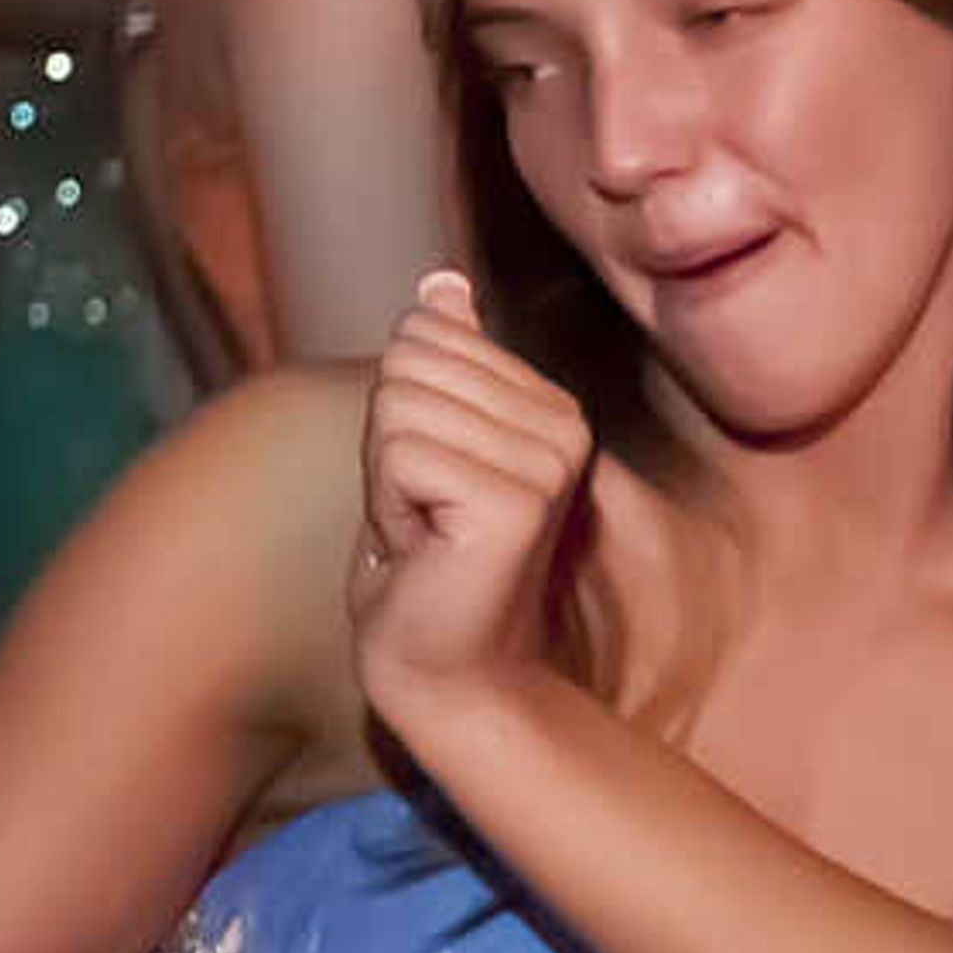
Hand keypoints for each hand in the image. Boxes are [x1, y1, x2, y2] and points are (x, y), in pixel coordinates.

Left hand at [352, 272, 595, 729]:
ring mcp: (548, 462)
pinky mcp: (518, 501)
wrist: (445, 670)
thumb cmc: (428, 564)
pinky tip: (427, 550)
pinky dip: (390, 507)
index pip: (428, 336)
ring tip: (427, 534)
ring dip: (386, 480)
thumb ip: (444, 361)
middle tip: (423, 515)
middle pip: (408, 363)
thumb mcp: (426, 442)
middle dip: (387, 443)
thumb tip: (442, 282)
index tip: (429, 485)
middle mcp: (565, 424)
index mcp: (551, 404)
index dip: (398, 414)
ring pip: (399, 406)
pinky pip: (400, 454)